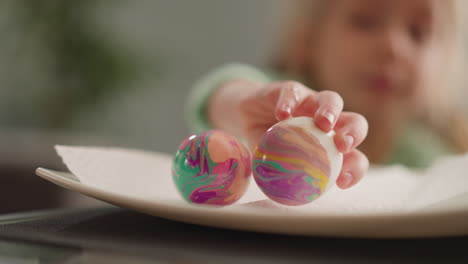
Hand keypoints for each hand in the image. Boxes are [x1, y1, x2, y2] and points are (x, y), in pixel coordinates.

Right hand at [239, 81, 368, 188]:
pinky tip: (282, 114)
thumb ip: (284, 177)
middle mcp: (326, 122)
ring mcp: (310, 102)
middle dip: (354, 134)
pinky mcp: (290, 90)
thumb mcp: (276, 164)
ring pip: (331, 100)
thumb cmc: (267, 145)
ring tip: (323, 124)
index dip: (355, 168)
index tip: (342, 182)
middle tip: (342, 146)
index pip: (354, 156)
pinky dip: (290, 102)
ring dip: (330, 111)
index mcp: (330, 144)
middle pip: (354, 122)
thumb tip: (284, 197)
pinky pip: (293, 93)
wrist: (245, 116)